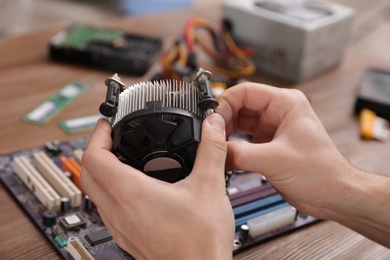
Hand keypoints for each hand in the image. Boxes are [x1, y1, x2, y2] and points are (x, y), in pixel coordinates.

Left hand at [81, 115, 234, 259]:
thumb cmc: (201, 242)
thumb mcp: (209, 186)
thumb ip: (211, 149)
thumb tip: (213, 126)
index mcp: (131, 194)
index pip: (93, 157)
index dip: (98, 134)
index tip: (109, 126)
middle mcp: (118, 212)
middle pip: (87, 174)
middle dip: (97, 151)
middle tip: (114, 139)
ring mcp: (120, 227)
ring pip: (95, 194)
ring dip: (102, 172)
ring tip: (126, 159)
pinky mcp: (127, 237)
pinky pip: (107, 209)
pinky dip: (112, 192)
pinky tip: (137, 190)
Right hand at [216, 82, 389, 246]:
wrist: (333, 196)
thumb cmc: (322, 172)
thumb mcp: (276, 160)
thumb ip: (241, 153)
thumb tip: (215, 148)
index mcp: (285, 103)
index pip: (245, 92)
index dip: (224, 104)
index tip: (211, 120)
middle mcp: (277, 113)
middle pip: (239, 107)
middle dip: (223, 121)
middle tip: (211, 135)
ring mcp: (272, 129)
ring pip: (239, 124)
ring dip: (226, 134)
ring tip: (216, 146)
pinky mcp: (268, 145)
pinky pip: (243, 140)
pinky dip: (232, 147)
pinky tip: (225, 155)